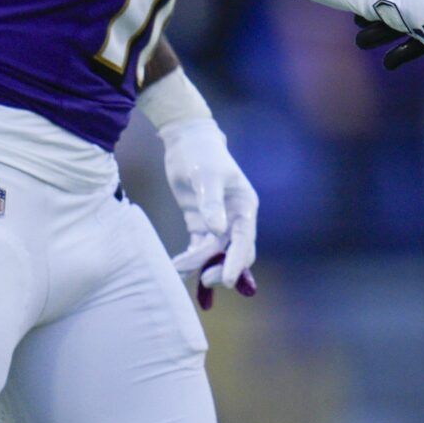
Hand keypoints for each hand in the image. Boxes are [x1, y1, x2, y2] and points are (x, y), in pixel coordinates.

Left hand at [159, 117, 258, 309]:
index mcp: (245, 207)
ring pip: (215, 253)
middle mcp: (235, 218)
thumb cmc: (202, 154)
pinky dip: (191, 258)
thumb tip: (218, 232)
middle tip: (203, 280)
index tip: (226, 280)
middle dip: (220, 268)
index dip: (236, 262)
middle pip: (233, 252)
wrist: (187, 142)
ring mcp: (218, 222)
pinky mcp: (200, 224)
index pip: (244, 241)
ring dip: (201, 265)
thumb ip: (212, 203)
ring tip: (179, 271)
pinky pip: (199, 247)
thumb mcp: (206, 176)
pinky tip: (177, 267)